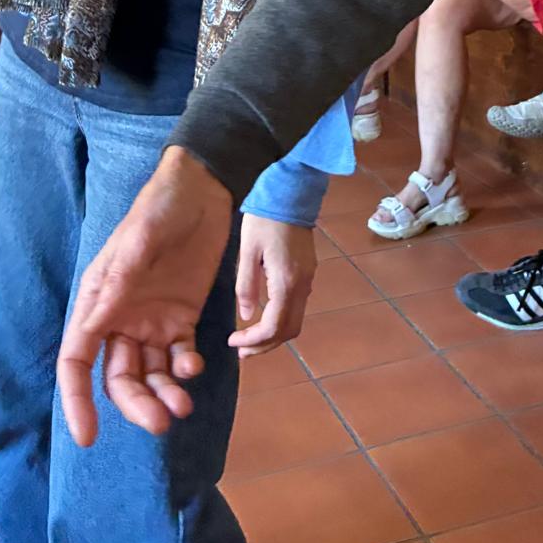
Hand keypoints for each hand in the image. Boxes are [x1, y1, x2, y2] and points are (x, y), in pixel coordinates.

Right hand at [57, 146, 233, 446]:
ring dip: (163, 394)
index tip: (87, 437)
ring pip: (149, 374)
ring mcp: (151, 320)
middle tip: (163, 424)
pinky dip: (184, 369)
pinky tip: (194, 366)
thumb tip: (93, 326)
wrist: (203, 188)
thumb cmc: (161, 206)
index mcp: (98, 301)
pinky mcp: (181, 316)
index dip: (77, 399)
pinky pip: (178, 356)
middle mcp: (120, 318)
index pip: (76, 360)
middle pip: (118, 377)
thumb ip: (119, 282)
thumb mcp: (139, 239)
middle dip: (136, 405)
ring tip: (184, 406)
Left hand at [231, 215, 316, 359]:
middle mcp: (302, 286)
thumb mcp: (248, 251)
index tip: (233, 342)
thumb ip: (246, 285)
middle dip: (265, 346)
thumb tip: (246, 315)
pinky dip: (280, 320)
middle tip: (241, 349)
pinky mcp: (308, 272)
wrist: (291, 193)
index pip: (274, 327)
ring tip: (250, 337)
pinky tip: (263, 315)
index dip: (254, 341)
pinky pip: (297, 306)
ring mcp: (308, 279)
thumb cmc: (265, 219)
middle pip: (289, 331)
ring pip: (295, 321)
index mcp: (286, 282)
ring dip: (274, 335)